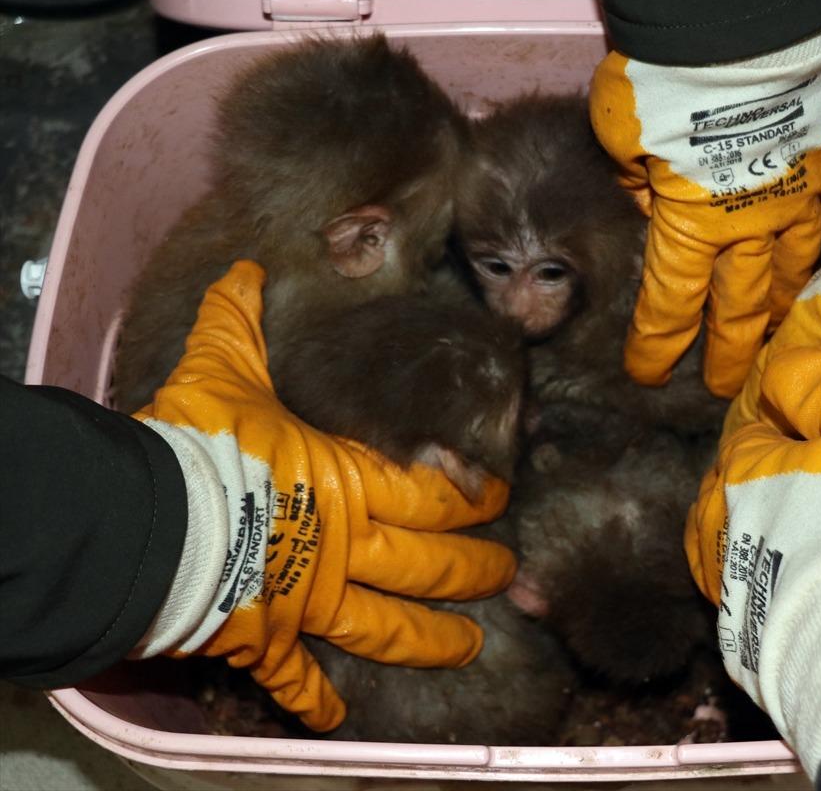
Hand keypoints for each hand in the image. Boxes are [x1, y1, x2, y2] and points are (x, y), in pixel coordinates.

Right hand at [134, 261, 516, 730]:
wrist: (148, 519)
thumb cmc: (197, 445)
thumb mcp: (219, 372)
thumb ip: (239, 324)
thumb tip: (246, 268)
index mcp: (346, 482)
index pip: (432, 494)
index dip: (471, 498)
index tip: (499, 499)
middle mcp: (344, 546)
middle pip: (429, 566)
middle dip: (474, 571)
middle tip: (504, 574)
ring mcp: (310, 599)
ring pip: (389, 627)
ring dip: (431, 640)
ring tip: (468, 647)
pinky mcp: (267, 639)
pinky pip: (296, 678)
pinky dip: (313, 700)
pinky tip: (335, 719)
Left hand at [589, 17, 820, 397]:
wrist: (737, 32)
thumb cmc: (665, 80)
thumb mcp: (620, 135)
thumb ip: (634, 180)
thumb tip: (647, 198)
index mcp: (688, 227)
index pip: (670, 305)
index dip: (658, 346)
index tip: (649, 375)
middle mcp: (747, 229)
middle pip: (739, 308)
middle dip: (729, 353)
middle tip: (724, 386)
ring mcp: (796, 199)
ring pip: (792, 271)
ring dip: (780, 309)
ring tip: (777, 334)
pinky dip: (818, 235)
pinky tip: (812, 249)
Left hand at [684, 347, 820, 771]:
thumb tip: (782, 368)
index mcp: (743, 467)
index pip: (750, 433)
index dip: (782, 430)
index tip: (810, 437)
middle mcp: (716, 521)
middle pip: (726, 488)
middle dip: (755, 482)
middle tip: (799, 490)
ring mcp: (722, 581)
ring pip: (719, 542)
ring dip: (744, 533)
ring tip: (782, 539)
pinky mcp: (736, 634)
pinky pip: (736, 597)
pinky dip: (754, 586)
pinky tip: (778, 590)